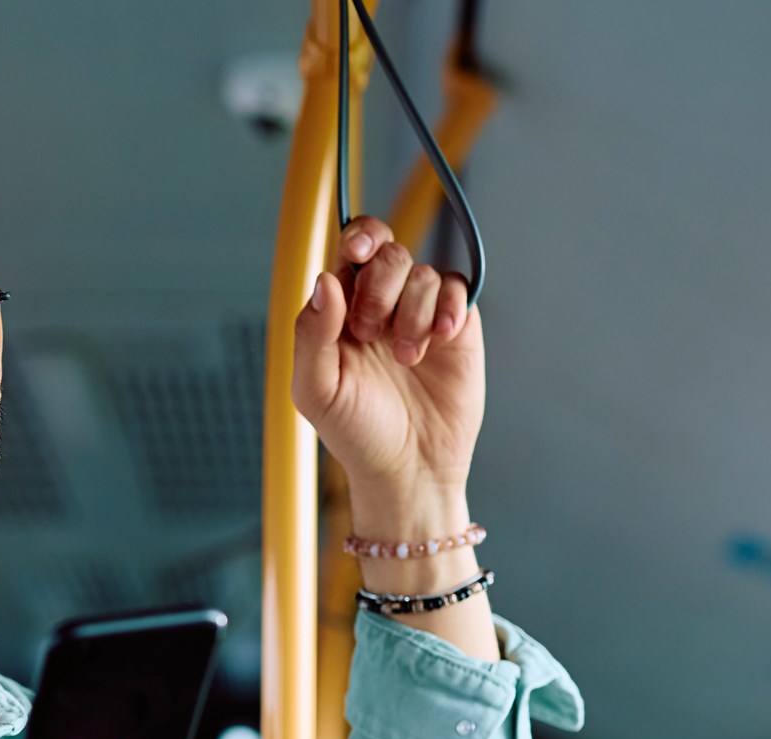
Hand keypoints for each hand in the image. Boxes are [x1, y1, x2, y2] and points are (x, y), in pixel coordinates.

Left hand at [292, 216, 484, 529]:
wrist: (409, 467)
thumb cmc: (355, 432)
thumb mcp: (317, 389)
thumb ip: (312, 334)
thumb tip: (325, 279)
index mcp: (340, 312)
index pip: (349, 252)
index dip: (357, 239)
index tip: (356, 253)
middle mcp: (380, 305)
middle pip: (388, 253)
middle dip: (380, 286)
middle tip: (371, 332)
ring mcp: (420, 314)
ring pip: (423, 272)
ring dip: (413, 312)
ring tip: (407, 358)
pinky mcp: (456, 327)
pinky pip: (457, 289)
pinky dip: (449, 307)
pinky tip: (439, 339)